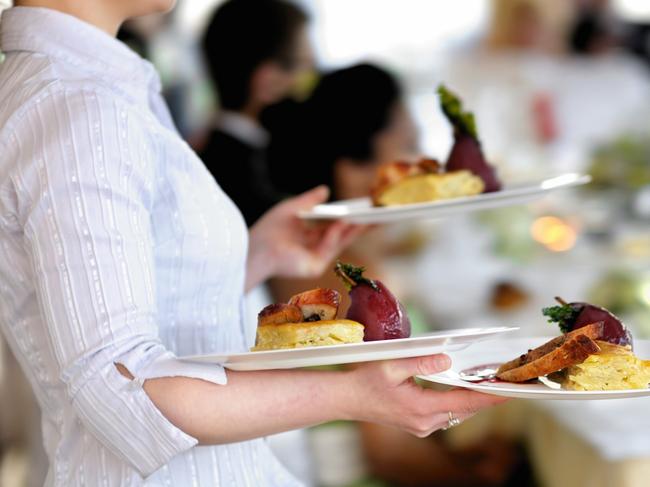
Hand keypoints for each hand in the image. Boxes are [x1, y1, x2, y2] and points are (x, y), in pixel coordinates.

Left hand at [246, 186, 364, 289]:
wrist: (256, 249)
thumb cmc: (269, 229)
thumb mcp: (292, 208)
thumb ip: (309, 200)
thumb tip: (326, 189)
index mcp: (308, 236)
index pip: (334, 227)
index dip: (350, 219)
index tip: (365, 210)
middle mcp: (314, 248)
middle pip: (343, 236)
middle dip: (361, 226)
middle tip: (379, 215)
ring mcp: (316, 258)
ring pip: (340, 242)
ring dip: (355, 229)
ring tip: (369, 214)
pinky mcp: (314, 266)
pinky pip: (329, 248)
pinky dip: (337, 234)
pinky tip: (344, 221)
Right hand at [343, 355, 507, 436]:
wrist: (347, 399)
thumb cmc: (366, 380)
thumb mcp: (392, 365)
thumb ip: (421, 362)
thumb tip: (447, 359)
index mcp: (421, 407)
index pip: (465, 401)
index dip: (489, 396)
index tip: (508, 390)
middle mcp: (425, 422)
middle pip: (465, 409)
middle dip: (486, 397)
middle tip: (505, 382)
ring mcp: (422, 427)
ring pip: (457, 414)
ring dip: (472, 400)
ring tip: (489, 385)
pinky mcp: (418, 426)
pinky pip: (446, 416)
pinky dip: (458, 404)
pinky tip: (463, 392)